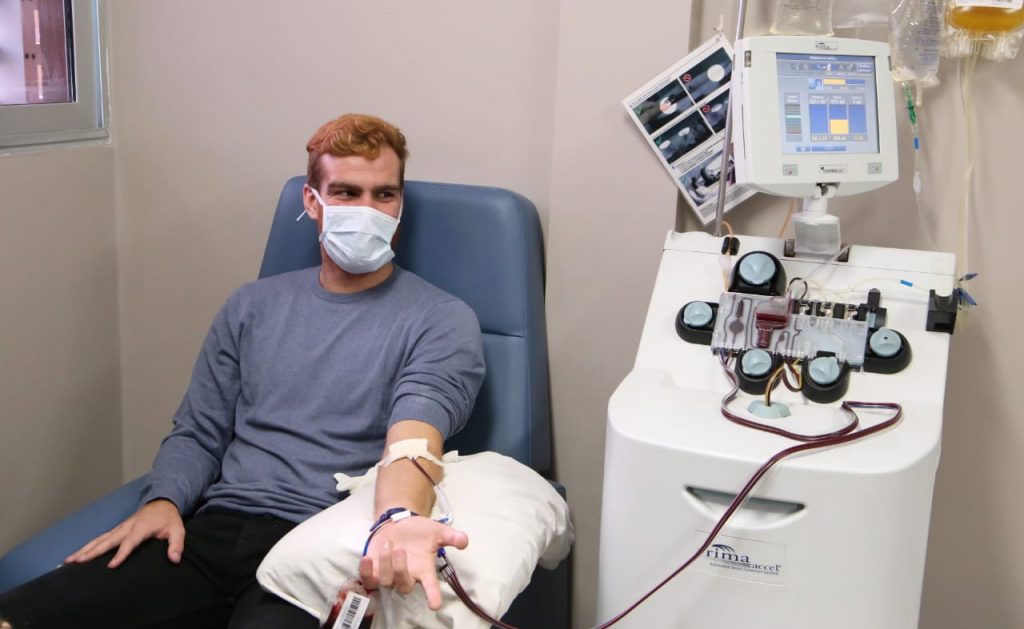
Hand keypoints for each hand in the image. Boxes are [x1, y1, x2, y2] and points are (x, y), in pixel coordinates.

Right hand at [64, 499, 184, 568]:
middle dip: (92, 551)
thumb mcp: (177, 530)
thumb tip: (174, 559)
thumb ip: (176, 545)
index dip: (121, 554)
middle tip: (78, 561)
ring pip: (99, 539)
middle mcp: (126, 527)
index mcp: (141, 528)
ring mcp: (119, 528)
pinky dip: (87, 547)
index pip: (129, 542)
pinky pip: (100, 539)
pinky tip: (76, 556)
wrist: (161, 503)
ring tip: (68, 560)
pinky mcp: (116, 530)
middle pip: (107, 540)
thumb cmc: (169, 519)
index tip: (111, 566)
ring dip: (84, 549)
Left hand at [359, 516, 468, 609]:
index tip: (435, 604)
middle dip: (401, 570)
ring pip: (386, 581)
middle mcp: (407, 575)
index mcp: (424, 570)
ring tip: (389, 543)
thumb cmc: (419, 531)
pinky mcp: (373, 570)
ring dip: (385, 563)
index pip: (431, 587)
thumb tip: (464, 540)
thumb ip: (451, 536)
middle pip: (404, 586)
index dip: (433, 596)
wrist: (399, 523)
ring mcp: (389, 574)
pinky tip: (367, 559)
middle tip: (401, 551)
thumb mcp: (437, 531)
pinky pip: (367, 579)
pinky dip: (365, 571)